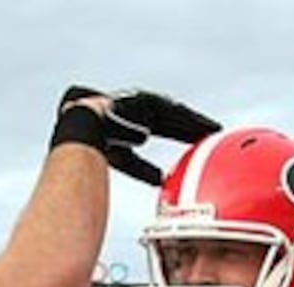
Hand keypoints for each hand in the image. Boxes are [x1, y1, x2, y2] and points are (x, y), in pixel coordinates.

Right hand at [60, 85, 220, 185]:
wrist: (80, 130)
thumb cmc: (93, 150)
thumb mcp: (124, 161)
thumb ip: (143, 169)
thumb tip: (161, 180)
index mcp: (132, 121)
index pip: (162, 126)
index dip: (181, 132)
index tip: (200, 139)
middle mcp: (137, 108)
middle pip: (171, 117)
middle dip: (191, 125)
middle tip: (213, 131)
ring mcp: (137, 101)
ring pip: (172, 112)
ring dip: (193, 121)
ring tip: (214, 129)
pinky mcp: (139, 99)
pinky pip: (168, 111)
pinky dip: (185, 120)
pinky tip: (202, 128)